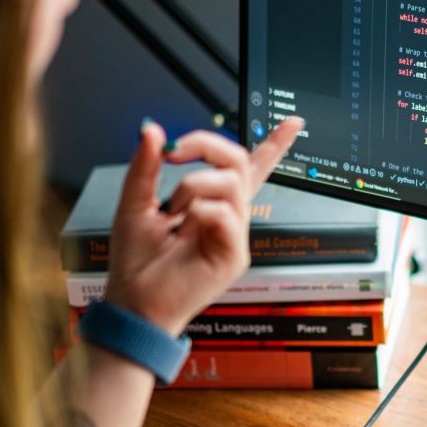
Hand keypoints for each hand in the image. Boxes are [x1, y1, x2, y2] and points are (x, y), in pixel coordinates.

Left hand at [105, 118, 303, 335]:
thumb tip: (152, 131)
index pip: (251, 169)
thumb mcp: (134, 204)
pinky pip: (225, 214)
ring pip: (231, 184)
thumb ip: (145, 166)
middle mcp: (229, 217)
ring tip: (173, 211)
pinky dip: (198, 212)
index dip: (274, 145)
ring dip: (193, 185)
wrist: (133, 303)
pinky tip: (184, 229)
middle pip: (240, 162)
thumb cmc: (137, 261)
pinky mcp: (234, 256)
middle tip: (174, 152)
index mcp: (212, 204)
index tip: (293, 122)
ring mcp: (235, 236)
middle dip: (206, 144)